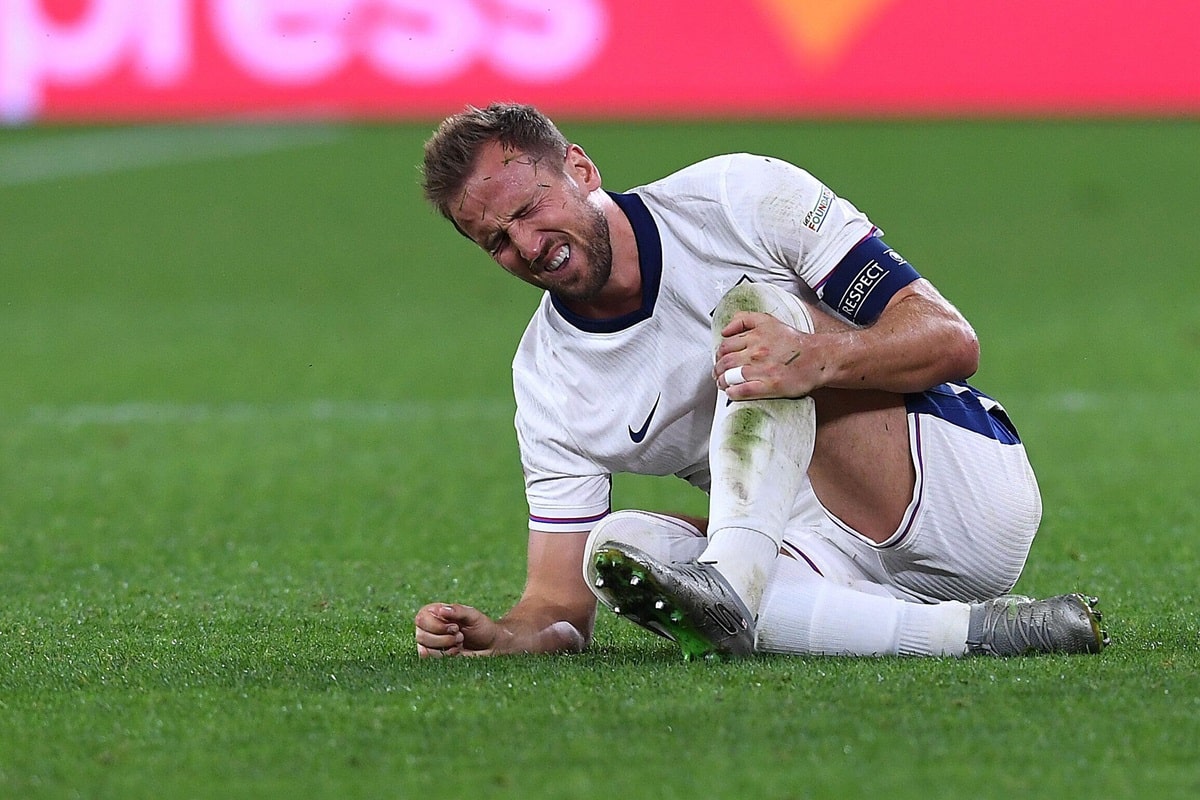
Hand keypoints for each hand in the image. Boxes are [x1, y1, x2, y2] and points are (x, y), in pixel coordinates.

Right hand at [414, 603, 498, 657]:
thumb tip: (441, 610)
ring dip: (446, 648)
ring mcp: (430, 642)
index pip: (421, 619)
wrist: (490, 645)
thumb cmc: (481, 627)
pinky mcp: (434, 655)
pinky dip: (444, 656)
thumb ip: (457, 611)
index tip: (456, 627)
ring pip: (425, 649)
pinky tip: (456, 652)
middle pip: (421, 636)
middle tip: (460, 636)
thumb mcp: (472, 615)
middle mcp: (428, 626)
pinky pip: (430, 659)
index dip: (437, 626)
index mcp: (434, 612)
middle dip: (444, 639)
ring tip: (460, 642)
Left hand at [713, 311, 830, 399]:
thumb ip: (744, 319)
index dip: (718, 355)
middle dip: (717, 370)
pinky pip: (743, 390)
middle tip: (718, 375)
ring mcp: (762, 369)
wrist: (818, 358)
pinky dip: (733, 392)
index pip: (725, 345)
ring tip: (723, 384)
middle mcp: (757, 351)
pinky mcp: (770, 385)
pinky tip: (731, 392)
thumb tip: (725, 330)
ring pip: (730, 376)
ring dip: (722, 382)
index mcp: (755, 335)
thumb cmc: (794, 342)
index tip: (719, 360)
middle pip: (725, 362)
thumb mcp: (769, 321)